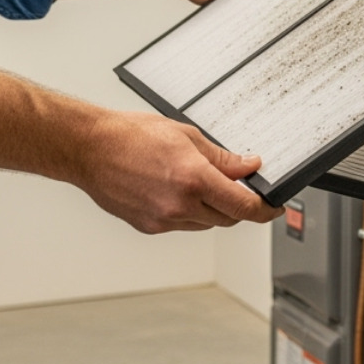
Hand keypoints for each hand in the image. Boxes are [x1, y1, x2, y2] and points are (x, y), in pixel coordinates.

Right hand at [73, 110, 283, 233]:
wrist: (90, 149)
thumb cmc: (131, 135)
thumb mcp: (186, 136)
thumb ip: (222, 158)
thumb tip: (248, 166)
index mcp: (194, 179)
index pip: (244, 206)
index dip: (265, 211)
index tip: (273, 208)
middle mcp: (180, 205)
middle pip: (227, 218)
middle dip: (237, 205)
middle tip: (236, 186)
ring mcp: (163, 219)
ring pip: (204, 223)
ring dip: (211, 209)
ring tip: (194, 181)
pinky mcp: (149, 227)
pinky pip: (181, 224)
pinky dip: (187, 212)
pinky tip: (174, 190)